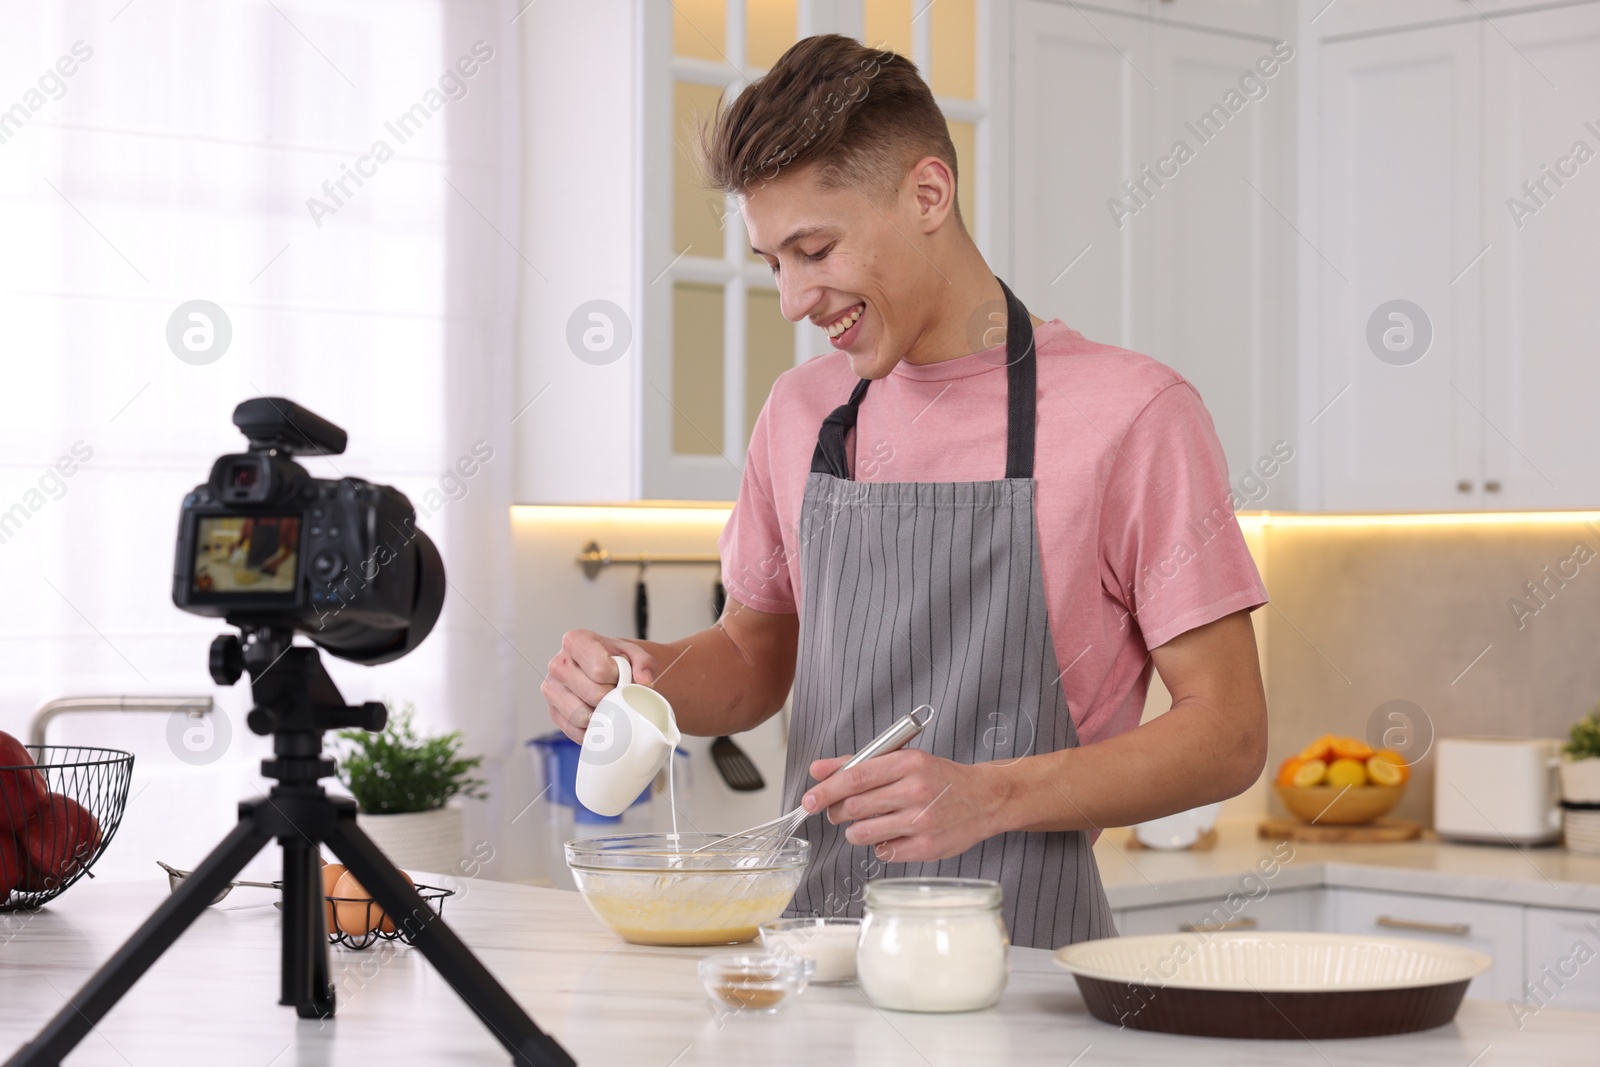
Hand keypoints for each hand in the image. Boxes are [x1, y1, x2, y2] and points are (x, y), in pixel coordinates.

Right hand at [542, 629, 657, 742]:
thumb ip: (644, 663)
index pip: (599, 670)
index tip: (620, 675)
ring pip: (582, 716)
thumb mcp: (636, 654)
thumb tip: (644, 681)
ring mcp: (551, 689)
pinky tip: (600, 716)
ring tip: (608, 702)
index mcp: (576, 641)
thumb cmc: (617, 661)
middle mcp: (558, 664)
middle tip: (617, 691)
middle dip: (613, 697)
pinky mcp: (553, 712)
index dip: (617, 677)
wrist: (606, 670)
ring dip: (602, 715)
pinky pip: (575, 731)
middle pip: (593, 695)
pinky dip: (593, 729)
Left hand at [801, 749, 1004, 864]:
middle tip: (839, 812)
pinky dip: (879, 845)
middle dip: (837, 812)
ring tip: (865, 824)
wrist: (984, 799)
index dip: (825, 790)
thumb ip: (858, 763)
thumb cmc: (938, 778)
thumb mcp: (902, 760)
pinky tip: (892, 835)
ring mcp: (922, 822)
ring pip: (865, 832)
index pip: (854, 777)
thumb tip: (817, 770)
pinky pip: (884, 852)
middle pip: (854, 806)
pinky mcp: (927, 848)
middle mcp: (915, 791)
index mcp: (908, 763)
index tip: (809, 800)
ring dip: (855, 831)